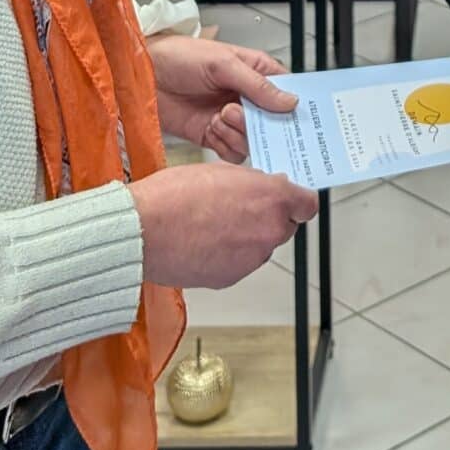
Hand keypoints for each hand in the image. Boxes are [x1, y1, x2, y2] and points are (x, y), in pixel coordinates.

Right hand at [130, 164, 316, 289]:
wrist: (142, 232)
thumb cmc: (174, 196)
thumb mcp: (220, 171)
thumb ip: (250, 183)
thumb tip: (260, 189)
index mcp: (271, 198)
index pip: (308, 204)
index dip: (296, 200)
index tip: (288, 198)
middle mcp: (268, 231)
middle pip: (285, 226)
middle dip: (269, 217)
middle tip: (241, 207)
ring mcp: (251, 258)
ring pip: (260, 246)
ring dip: (248, 237)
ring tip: (214, 224)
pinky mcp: (230, 277)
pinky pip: (239, 263)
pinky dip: (229, 255)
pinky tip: (204, 242)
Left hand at [148, 37, 295, 164]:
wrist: (144, 76)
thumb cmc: (180, 57)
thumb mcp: (223, 63)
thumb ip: (257, 85)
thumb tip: (290, 101)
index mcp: (255, 73)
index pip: (285, 93)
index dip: (291, 107)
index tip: (292, 118)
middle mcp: (245, 98)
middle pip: (272, 123)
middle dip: (259, 124)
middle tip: (237, 113)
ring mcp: (230, 118)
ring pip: (253, 140)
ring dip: (237, 133)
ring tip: (219, 117)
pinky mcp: (212, 135)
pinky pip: (232, 152)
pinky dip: (224, 145)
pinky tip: (211, 129)